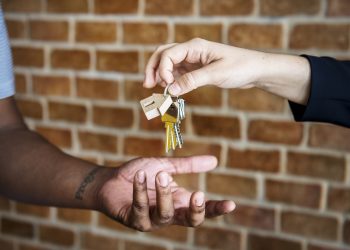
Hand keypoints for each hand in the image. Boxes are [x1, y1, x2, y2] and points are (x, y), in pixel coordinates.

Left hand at [96, 155, 234, 230]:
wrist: (111, 179)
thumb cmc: (140, 174)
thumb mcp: (166, 166)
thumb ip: (188, 166)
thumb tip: (215, 161)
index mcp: (179, 202)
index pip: (202, 210)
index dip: (216, 209)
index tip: (231, 204)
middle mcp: (168, 214)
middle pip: (190, 222)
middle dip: (196, 210)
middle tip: (197, 193)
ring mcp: (151, 220)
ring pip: (165, 215)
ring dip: (164, 194)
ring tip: (161, 174)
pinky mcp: (133, 220)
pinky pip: (141, 209)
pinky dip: (141, 191)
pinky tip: (139, 176)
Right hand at [143, 38, 310, 104]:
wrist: (255, 71)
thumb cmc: (240, 67)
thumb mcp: (216, 74)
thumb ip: (192, 81)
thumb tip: (170, 89)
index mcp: (195, 47)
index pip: (168, 54)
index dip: (162, 69)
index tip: (165, 85)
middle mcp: (191, 51)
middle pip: (163, 54)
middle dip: (153, 68)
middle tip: (146, 84)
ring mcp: (192, 60)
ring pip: (168, 64)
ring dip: (159, 74)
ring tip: (155, 88)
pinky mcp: (196, 69)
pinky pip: (177, 73)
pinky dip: (170, 80)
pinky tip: (170, 89)